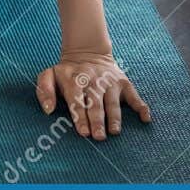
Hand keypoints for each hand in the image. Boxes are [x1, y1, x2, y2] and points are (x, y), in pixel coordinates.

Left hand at [36, 50, 150, 139]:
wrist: (87, 52)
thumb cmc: (66, 73)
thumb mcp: (49, 75)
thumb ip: (44, 90)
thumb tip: (48, 110)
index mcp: (73, 80)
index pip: (77, 99)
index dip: (80, 115)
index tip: (83, 132)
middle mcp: (93, 81)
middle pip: (95, 102)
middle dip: (97, 120)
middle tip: (98, 136)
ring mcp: (109, 82)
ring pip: (113, 101)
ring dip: (115, 116)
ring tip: (115, 131)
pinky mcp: (123, 83)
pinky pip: (134, 95)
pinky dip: (141, 106)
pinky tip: (146, 118)